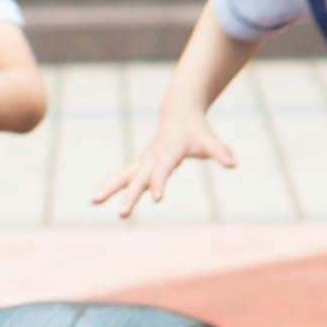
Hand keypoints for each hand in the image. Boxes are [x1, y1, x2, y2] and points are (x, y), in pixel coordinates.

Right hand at [91, 103, 238, 218]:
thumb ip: (220, 152)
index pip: (164, 170)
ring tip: (94, 201)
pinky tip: (96, 199)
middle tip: (122, 214)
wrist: (179, 112)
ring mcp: (144, 161)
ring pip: (124, 176)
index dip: (160, 183)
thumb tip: (233, 163)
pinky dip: (109, 185)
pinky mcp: (140, 165)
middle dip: (130, 195)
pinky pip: (122, 176)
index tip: (157, 199)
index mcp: (169, 152)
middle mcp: (153, 157)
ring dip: (110, 188)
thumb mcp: (210, 141)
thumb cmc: (197, 130)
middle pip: (140, 178)